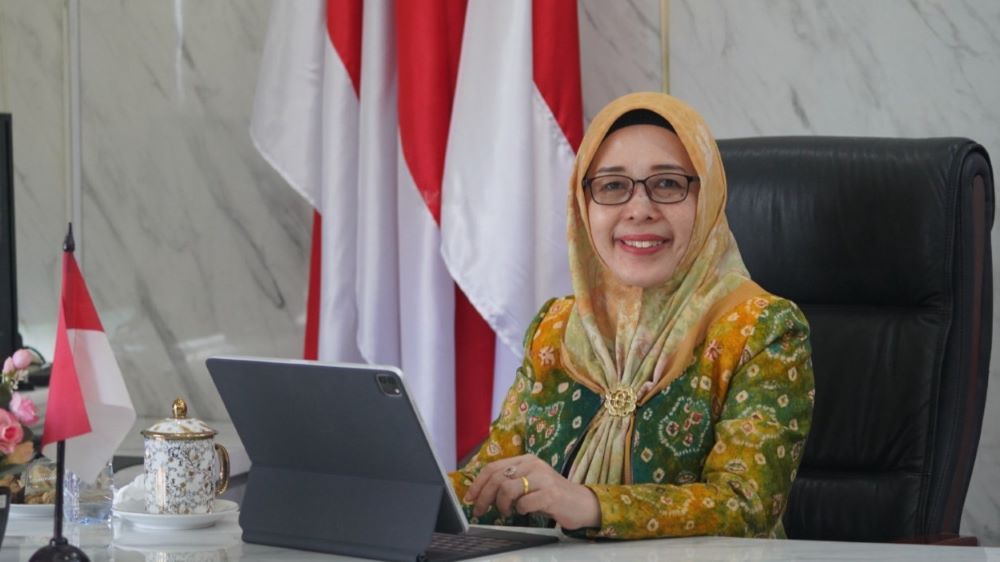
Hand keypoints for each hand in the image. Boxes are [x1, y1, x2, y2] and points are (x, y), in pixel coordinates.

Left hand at [463, 454, 600, 529]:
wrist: (580, 503)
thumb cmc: (550, 495)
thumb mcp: (528, 484)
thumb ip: (509, 483)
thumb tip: (481, 493)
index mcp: (526, 460)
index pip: (493, 467)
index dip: (478, 483)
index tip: (470, 498)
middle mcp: (533, 465)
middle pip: (497, 478)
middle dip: (484, 497)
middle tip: (480, 510)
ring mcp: (543, 478)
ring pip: (507, 489)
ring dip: (502, 505)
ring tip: (507, 512)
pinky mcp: (550, 494)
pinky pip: (524, 503)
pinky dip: (520, 511)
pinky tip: (525, 512)